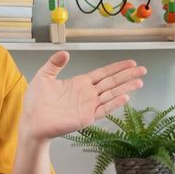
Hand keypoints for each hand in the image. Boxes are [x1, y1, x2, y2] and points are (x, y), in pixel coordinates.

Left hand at [18, 55, 144, 143]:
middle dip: (128, 76)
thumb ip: (54, 64)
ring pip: (111, 94)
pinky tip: (125, 97)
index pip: (103, 73)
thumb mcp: (43, 77)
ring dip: (126, 88)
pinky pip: (103, 109)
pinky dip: (114, 104)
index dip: (117, 68)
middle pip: (112, 82)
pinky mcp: (86, 117)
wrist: (31, 121)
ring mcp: (88, 106)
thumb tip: (65, 53)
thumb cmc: (35, 103)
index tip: (130, 63)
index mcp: (80, 83)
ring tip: (139, 82)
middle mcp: (87, 94)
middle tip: (143, 70)